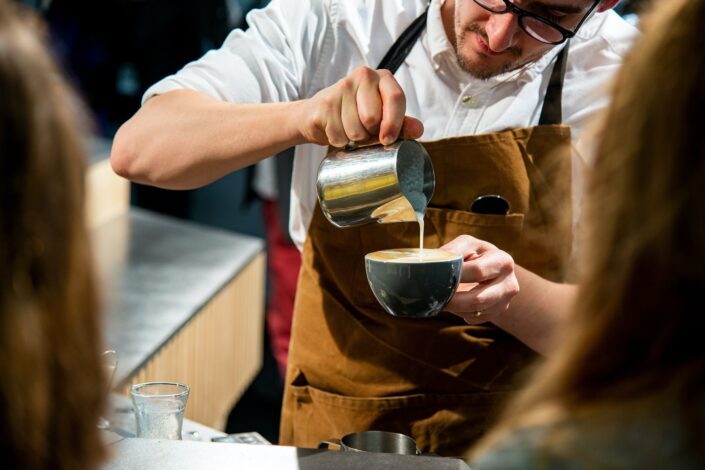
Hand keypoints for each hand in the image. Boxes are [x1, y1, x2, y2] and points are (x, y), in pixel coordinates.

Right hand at [297, 66, 423, 147]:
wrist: (318, 115)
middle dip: (369, 134)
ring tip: (348, 130)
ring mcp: (341, 87)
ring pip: (355, 130)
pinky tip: (335, 130)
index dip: (394, 123)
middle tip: (364, 130)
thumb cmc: (356, 116)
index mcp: (382, 78)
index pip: (396, 98)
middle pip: (373, 118)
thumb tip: (418, 130)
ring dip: (353, 140)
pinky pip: (338, 135)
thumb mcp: (383, 118)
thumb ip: (402, 124)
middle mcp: (363, 76)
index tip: (387, 140)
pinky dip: (338, 141)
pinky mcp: (324, 103)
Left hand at [441, 235, 519, 324]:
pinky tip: (455, 301)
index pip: (477, 271)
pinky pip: (474, 318)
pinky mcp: (497, 313)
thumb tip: (432, 265)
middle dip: (452, 300)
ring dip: (454, 307)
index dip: (456, 276)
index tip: (436, 278)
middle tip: (434, 297)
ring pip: (474, 311)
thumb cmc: (474, 254)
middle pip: (478, 299)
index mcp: (503, 261)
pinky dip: (459, 311)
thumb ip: (452, 252)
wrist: (491, 268)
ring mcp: (505, 302)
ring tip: (441, 298)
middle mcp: (509, 284)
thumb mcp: (465, 245)